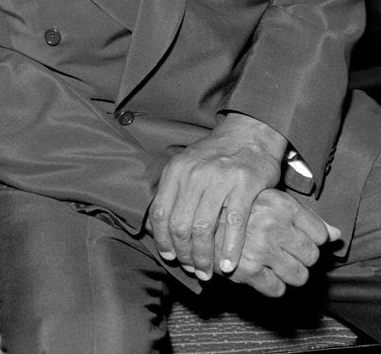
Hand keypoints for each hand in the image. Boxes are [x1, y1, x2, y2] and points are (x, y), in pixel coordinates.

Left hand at [147, 113, 286, 279]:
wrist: (248, 134)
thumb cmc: (216, 155)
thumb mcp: (187, 165)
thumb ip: (175, 190)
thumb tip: (158, 225)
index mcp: (175, 170)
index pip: (160, 212)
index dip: (162, 239)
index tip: (168, 255)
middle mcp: (193, 174)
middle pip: (180, 225)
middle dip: (184, 254)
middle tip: (192, 269)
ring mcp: (218, 179)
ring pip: (203, 228)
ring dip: (205, 257)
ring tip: (208, 272)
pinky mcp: (244, 185)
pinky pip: (234, 224)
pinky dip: (230, 249)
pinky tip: (229, 265)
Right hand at [223, 188, 338, 296]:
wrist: (194, 215)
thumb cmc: (234, 206)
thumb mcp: (268, 199)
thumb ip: (304, 217)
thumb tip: (337, 234)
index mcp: (279, 202)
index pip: (320, 233)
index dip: (310, 239)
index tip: (294, 237)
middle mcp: (272, 223)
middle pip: (311, 256)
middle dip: (300, 257)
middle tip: (281, 250)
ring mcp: (260, 247)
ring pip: (299, 276)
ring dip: (288, 273)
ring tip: (271, 261)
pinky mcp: (246, 269)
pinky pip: (277, 289)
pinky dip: (272, 285)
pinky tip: (259, 271)